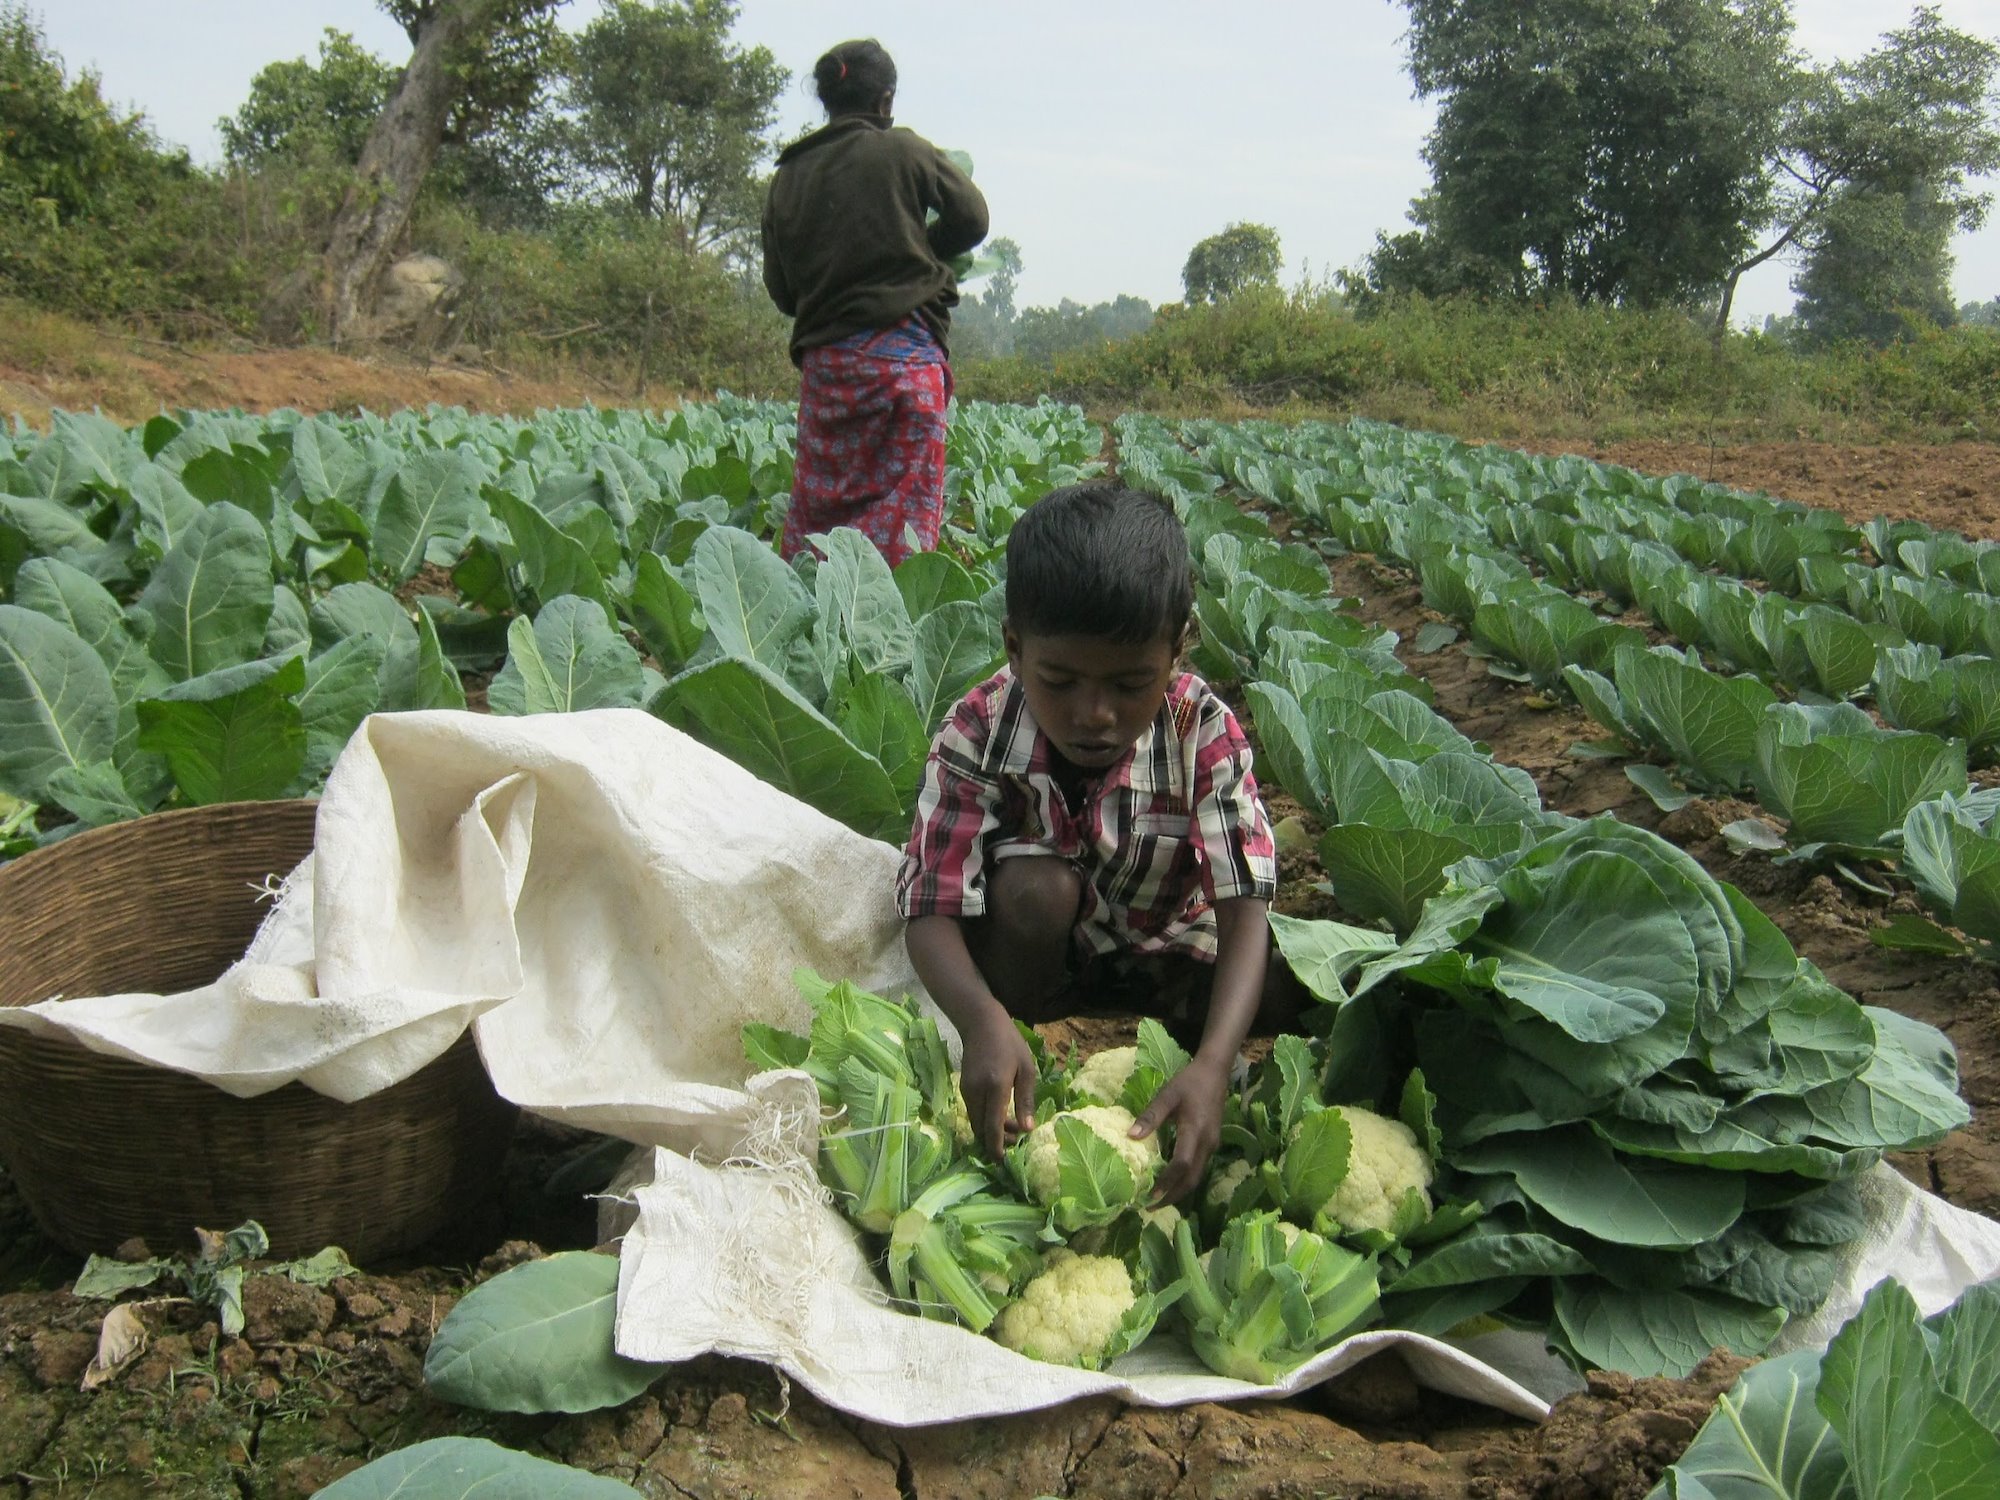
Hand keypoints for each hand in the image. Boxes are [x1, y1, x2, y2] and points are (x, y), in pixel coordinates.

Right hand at [960, 1007, 1038, 1159]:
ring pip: (976, 1122)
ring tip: (1012, 1130)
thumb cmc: (1010, 1043)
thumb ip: (1026, 1100)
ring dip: (992, 1131)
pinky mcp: (963, 1089)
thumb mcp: (1026, 1069)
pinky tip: (1001, 1117)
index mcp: (996, 1085)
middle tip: (1016, 1143)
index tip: (1004, 1161)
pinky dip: (986, 1121)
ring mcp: (967, 1090)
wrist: (981, 1024)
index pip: (993, 1124)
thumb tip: (1027, 1129)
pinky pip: (974, 1113)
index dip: (997, 1146)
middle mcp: (977, 1091)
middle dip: (996, 1142)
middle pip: (982, 1129)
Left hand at [1130, 1054, 1229, 1205]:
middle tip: (1150, 1207)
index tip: (1150, 1195)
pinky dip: (1185, 1180)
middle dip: (1173, 1196)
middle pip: (1192, 1179)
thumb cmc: (1189, 1082)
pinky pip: (1199, 1168)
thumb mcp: (1167, 1095)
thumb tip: (1130, 1137)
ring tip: (1158, 1200)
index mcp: (1195, 1130)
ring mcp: (1212, 1145)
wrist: (1215, 1073)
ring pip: (1197, 1176)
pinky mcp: (1212, 1144)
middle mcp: (1207, 1143)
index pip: (1182, 1164)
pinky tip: (1170, 1182)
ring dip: (1179, 1191)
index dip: (1167, 1182)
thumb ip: (1150, 1116)